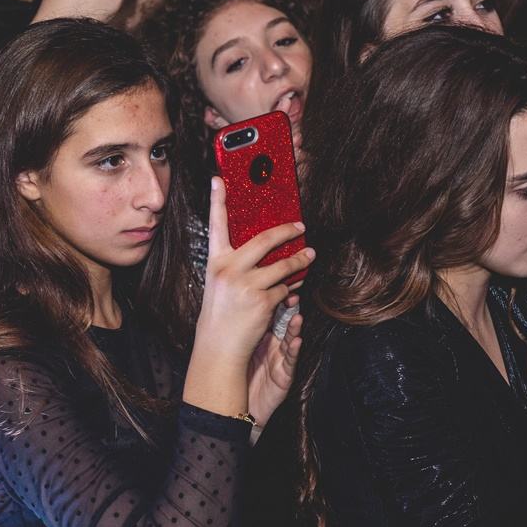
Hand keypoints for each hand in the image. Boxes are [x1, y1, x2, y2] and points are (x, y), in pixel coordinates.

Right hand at [194, 177, 313, 367]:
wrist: (219, 346)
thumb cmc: (222, 313)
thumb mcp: (221, 283)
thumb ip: (237, 264)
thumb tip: (267, 248)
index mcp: (215, 262)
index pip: (216, 225)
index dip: (217, 201)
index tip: (219, 179)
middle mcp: (229, 269)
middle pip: (264, 240)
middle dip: (287, 231)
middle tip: (301, 226)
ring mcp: (246, 285)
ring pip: (283, 266)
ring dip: (301, 261)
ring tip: (310, 256)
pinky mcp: (263, 300)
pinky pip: (285, 289)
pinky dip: (290, 291)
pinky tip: (288, 294)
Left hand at [247, 299, 302, 429]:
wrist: (238, 408)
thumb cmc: (238, 376)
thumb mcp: (241, 346)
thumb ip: (245, 326)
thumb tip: (237, 298)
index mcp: (262, 336)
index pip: (270, 312)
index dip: (274, 298)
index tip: (273, 285)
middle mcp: (273, 345)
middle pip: (284, 322)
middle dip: (290, 309)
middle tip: (292, 294)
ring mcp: (280, 359)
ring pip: (290, 339)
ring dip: (295, 328)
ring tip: (297, 316)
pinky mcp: (284, 375)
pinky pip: (290, 360)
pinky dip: (294, 350)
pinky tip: (296, 341)